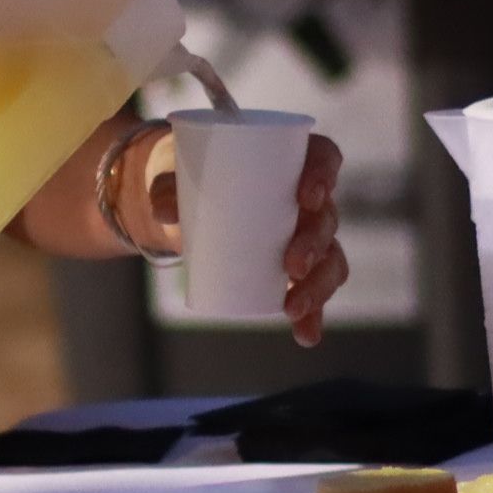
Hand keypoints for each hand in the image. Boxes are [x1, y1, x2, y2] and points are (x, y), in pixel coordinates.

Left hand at [147, 131, 350, 347]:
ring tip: (293, 307)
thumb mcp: (180, 180)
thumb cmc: (195, 180)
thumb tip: (163, 211)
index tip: (307, 196)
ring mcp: (306, 236)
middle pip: (327, 218)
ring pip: (329, 259)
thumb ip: (169, 189)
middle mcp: (308, 200)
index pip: (324, 157)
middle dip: (315, 244)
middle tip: (292, 265)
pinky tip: (306, 334)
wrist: (191, 209)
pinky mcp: (297, 269)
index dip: (325, 175)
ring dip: (318, 286)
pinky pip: (314, 291)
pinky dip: (313, 315)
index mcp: (291, 161)